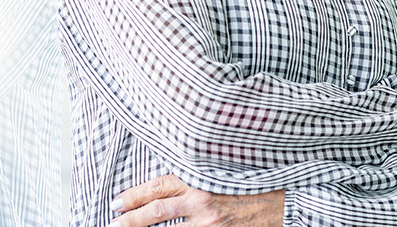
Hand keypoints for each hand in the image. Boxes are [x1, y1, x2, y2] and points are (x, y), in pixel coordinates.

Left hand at [109, 173, 282, 226]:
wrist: (284, 203)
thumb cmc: (252, 185)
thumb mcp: (221, 173)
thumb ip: (196, 177)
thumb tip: (166, 186)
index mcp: (201, 179)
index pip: (159, 187)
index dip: (135, 195)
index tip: (117, 202)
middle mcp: (202, 201)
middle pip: (157, 211)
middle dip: (131, 219)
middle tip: (112, 223)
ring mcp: (210, 224)